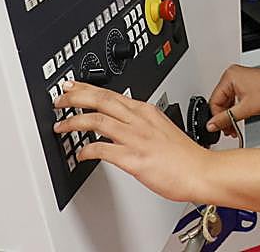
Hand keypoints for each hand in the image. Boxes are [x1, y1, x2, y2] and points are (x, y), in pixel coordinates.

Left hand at [54, 81, 208, 202]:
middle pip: (101, 100)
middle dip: (76, 97)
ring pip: (98, 121)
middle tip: (60, 99)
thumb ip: (141, 123)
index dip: (87, 89)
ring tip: (61, 125)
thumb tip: (122, 124)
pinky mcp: (134, 158)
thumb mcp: (161, 128)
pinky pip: (102, 150)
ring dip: (75, 122)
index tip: (73, 87)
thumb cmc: (184, 155)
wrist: (200, 171)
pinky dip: (87, 151)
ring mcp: (136, 138)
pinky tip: (80, 155)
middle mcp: (140, 120)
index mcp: (146, 111)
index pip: (111, 93)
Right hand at [207, 64, 259, 136]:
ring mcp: (237, 78)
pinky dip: (235, 109)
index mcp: (229, 77)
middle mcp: (232, 75)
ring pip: (226, 101)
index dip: (216, 117)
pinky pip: (233, 98)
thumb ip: (226, 118)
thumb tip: (212, 125)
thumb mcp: (246, 109)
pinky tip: (238, 118)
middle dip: (224, 117)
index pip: (214, 101)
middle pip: (219, 101)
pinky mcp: (243, 83)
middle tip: (228, 130)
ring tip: (233, 126)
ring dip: (230, 115)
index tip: (218, 128)